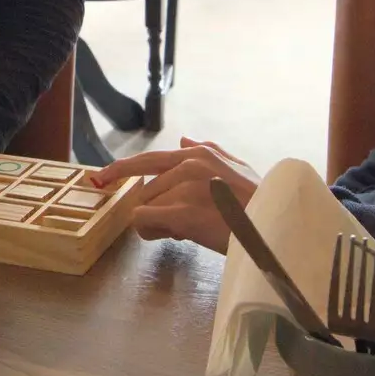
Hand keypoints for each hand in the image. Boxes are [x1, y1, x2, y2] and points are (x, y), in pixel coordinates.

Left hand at [92, 137, 260, 252]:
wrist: (275, 228)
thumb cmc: (260, 203)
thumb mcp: (237, 168)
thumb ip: (209, 151)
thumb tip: (183, 140)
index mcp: (199, 154)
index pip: (148, 159)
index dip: (120, 170)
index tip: (99, 178)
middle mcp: (188, 165)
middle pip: (146, 191)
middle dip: (156, 210)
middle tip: (181, 224)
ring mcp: (184, 188)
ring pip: (143, 207)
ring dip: (158, 224)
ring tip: (189, 230)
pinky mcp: (182, 213)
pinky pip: (143, 221)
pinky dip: (152, 231)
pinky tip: (177, 235)